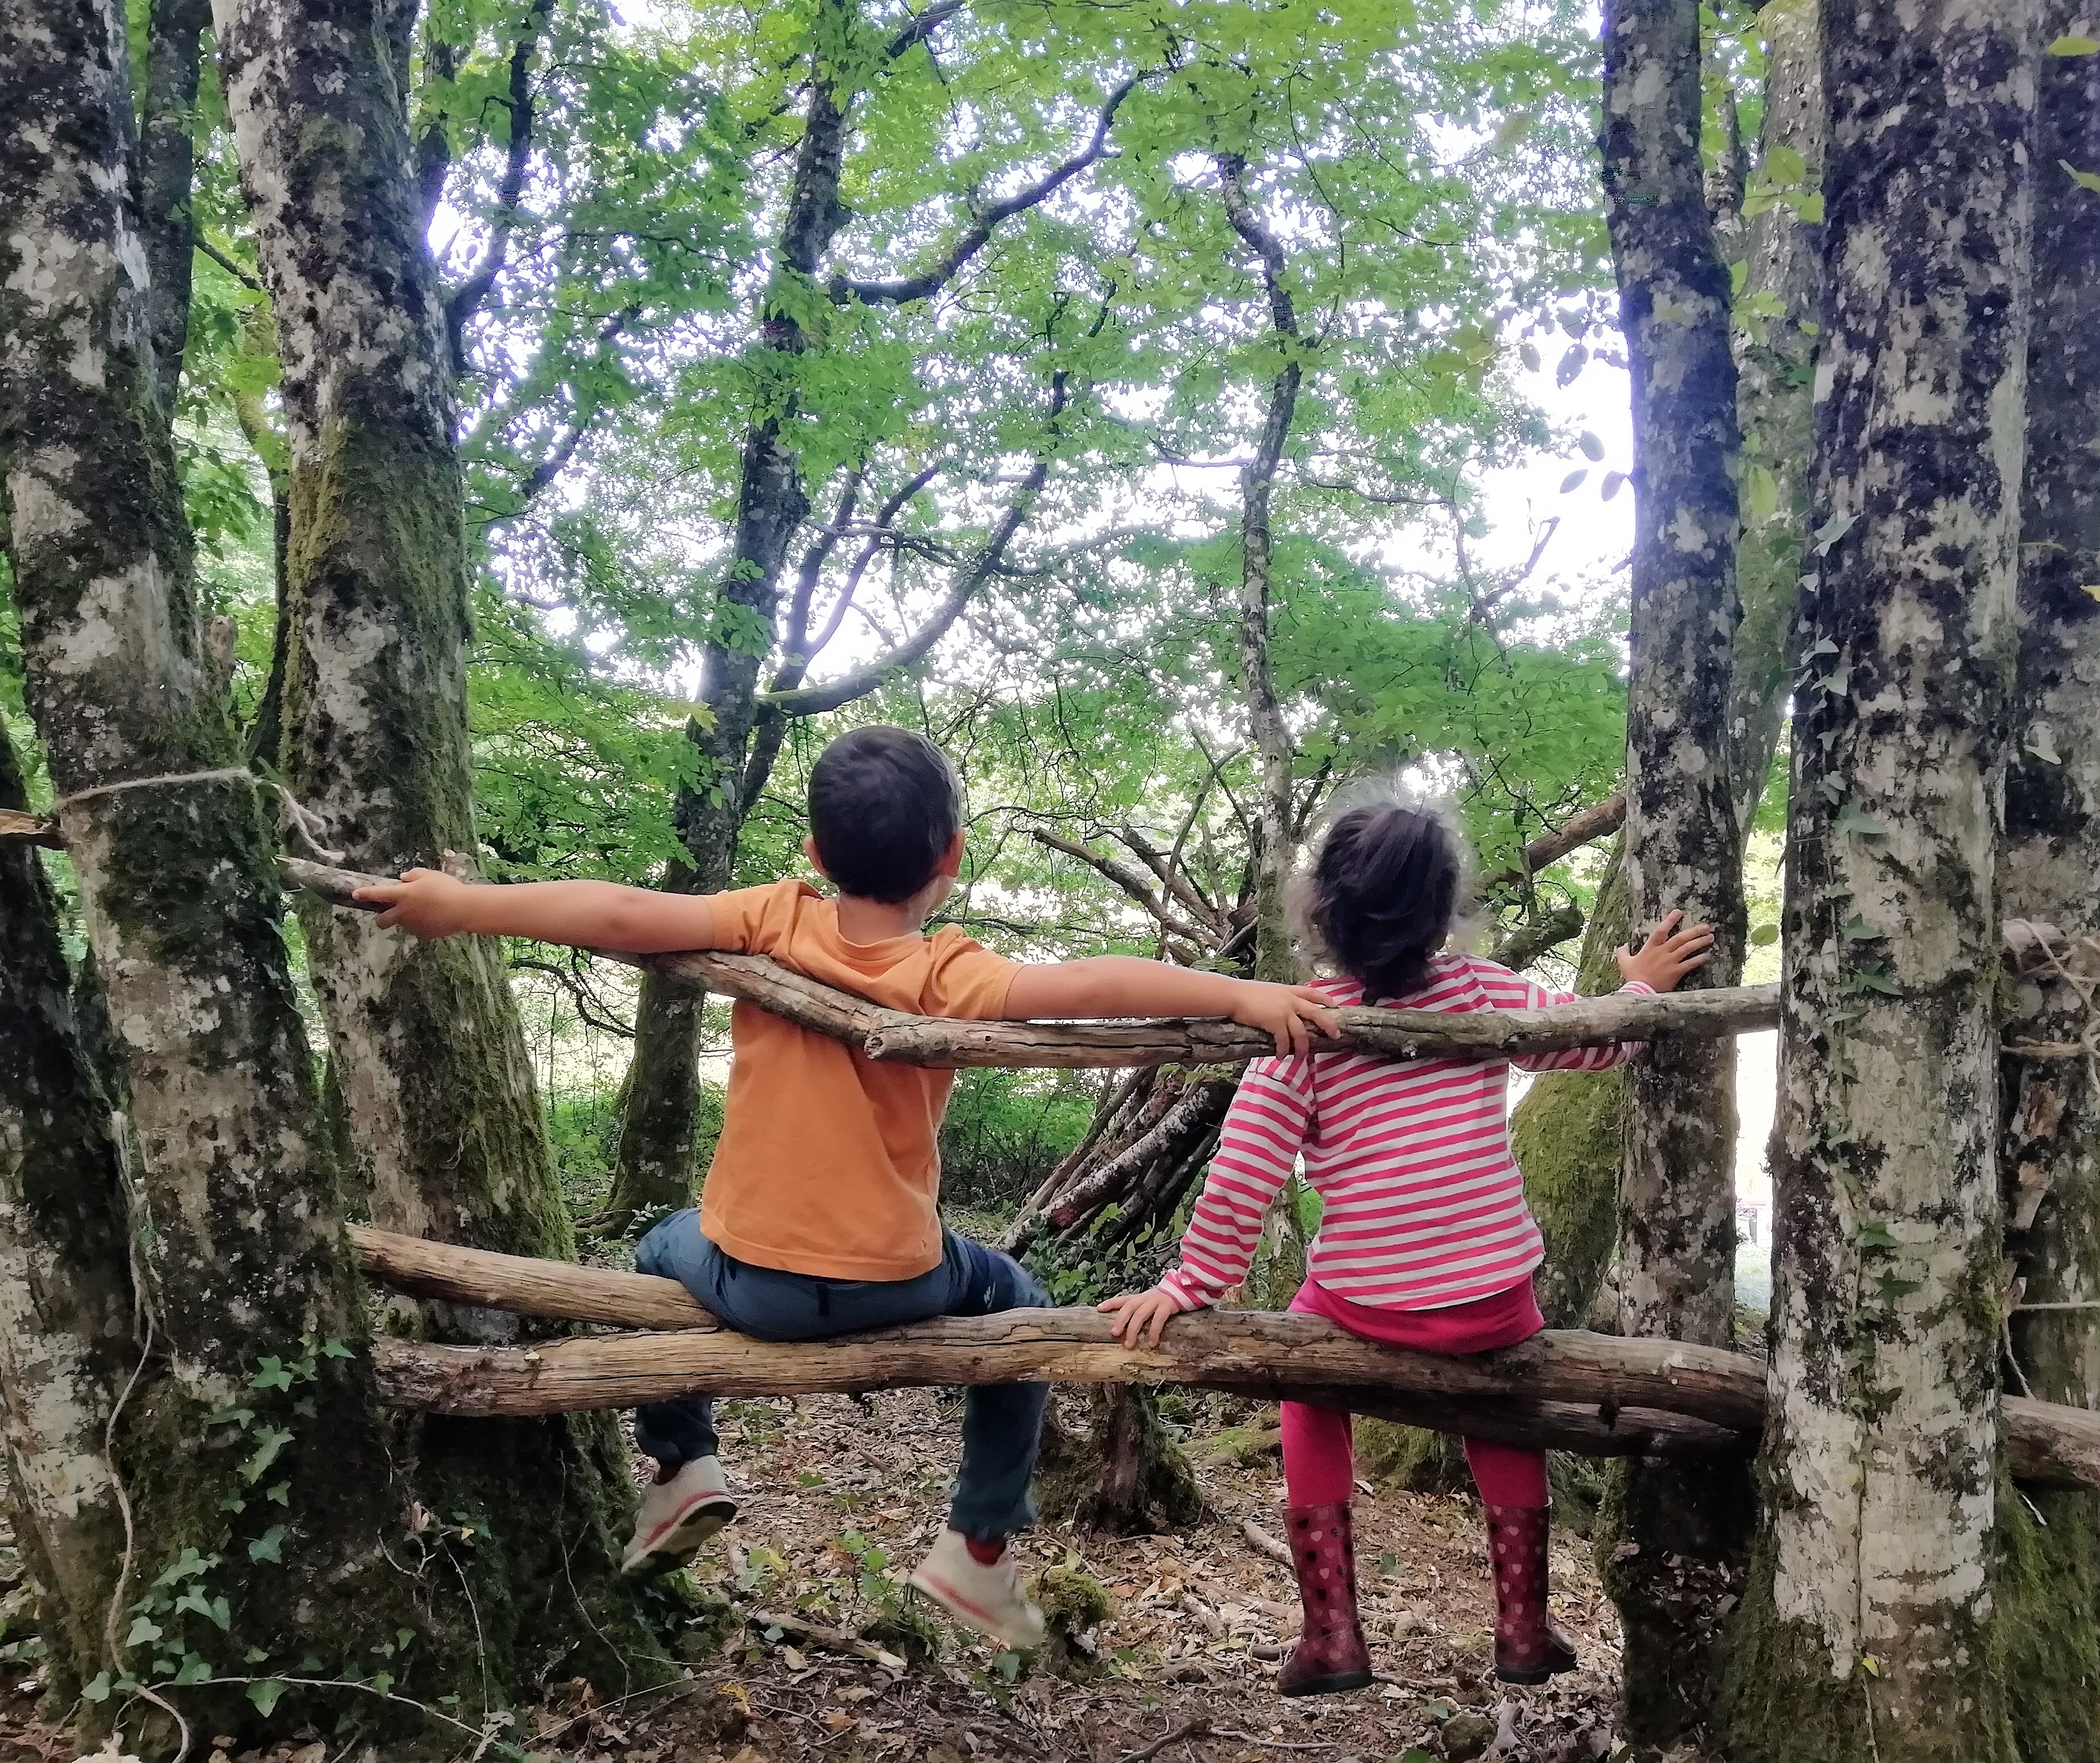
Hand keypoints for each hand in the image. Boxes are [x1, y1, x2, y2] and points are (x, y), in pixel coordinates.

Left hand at [352, 868, 477, 938]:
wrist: (463, 909)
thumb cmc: (446, 888)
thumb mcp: (430, 875)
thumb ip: (413, 875)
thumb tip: (403, 879)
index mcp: (402, 895)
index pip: (378, 894)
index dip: (365, 894)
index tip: (354, 894)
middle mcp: (403, 912)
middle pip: (383, 919)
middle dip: (381, 918)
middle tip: (389, 913)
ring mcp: (412, 925)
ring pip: (402, 923)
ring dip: (406, 918)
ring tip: (426, 910)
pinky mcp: (423, 934)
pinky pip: (417, 929)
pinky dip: (421, 924)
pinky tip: (435, 918)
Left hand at [1100, 1289, 1181, 1349]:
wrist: (1184, 1291)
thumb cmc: (1163, 1302)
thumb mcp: (1149, 1304)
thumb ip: (1139, 1311)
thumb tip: (1125, 1329)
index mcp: (1139, 1298)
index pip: (1122, 1299)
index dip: (1110, 1303)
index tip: (1099, 1309)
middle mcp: (1145, 1298)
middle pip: (1128, 1307)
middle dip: (1119, 1320)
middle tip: (1113, 1334)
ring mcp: (1156, 1301)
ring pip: (1140, 1314)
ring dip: (1133, 1330)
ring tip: (1129, 1345)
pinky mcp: (1167, 1306)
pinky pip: (1158, 1319)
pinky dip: (1153, 1332)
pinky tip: (1151, 1343)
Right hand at [1229, 980, 1340, 1056]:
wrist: (1234, 995)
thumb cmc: (1246, 993)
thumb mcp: (1269, 991)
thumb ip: (1279, 999)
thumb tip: (1283, 1011)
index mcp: (1289, 991)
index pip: (1312, 993)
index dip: (1325, 999)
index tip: (1334, 1005)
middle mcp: (1290, 1000)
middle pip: (1316, 1013)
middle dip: (1328, 1025)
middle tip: (1335, 1035)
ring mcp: (1284, 1011)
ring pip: (1301, 1032)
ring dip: (1302, 1047)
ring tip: (1300, 1057)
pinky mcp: (1275, 1022)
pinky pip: (1284, 1040)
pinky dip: (1283, 1050)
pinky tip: (1281, 1056)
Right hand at [1615, 909, 1714, 992]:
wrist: (1640, 991)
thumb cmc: (1632, 976)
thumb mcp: (1623, 962)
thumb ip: (1622, 952)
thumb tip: (1622, 945)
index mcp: (1650, 947)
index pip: (1662, 930)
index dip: (1670, 920)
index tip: (1679, 912)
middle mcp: (1662, 952)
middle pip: (1681, 938)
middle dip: (1694, 931)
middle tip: (1706, 926)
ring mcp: (1671, 961)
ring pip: (1688, 948)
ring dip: (1700, 942)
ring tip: (1710, 937)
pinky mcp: (1677, 972)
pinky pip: (1691, 963)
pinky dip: (1700, 958)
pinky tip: (1707, 955)